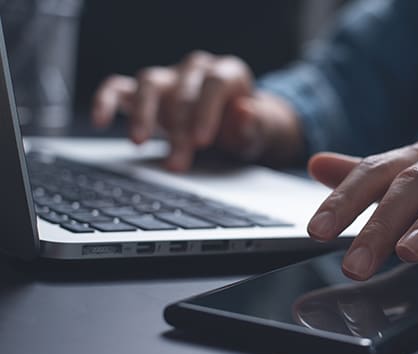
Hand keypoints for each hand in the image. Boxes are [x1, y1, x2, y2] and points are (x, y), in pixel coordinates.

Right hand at [92, 51, 303, 170]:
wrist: (233, 130)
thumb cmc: (245, 128)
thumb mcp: (259, 132)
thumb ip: (255, 124)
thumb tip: (246, 112)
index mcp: (228, 73)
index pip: (215, 83)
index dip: (206, 110)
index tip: (202, 140)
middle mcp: (195, 70)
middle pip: (183, 91)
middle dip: (180, 129)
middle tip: (178, 162)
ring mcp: (169, 79)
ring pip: (149, 83)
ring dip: (143, 113)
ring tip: (139, 142)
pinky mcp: (144, 92)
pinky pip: (119, 88)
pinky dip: (106, 101)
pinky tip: (100, 121)